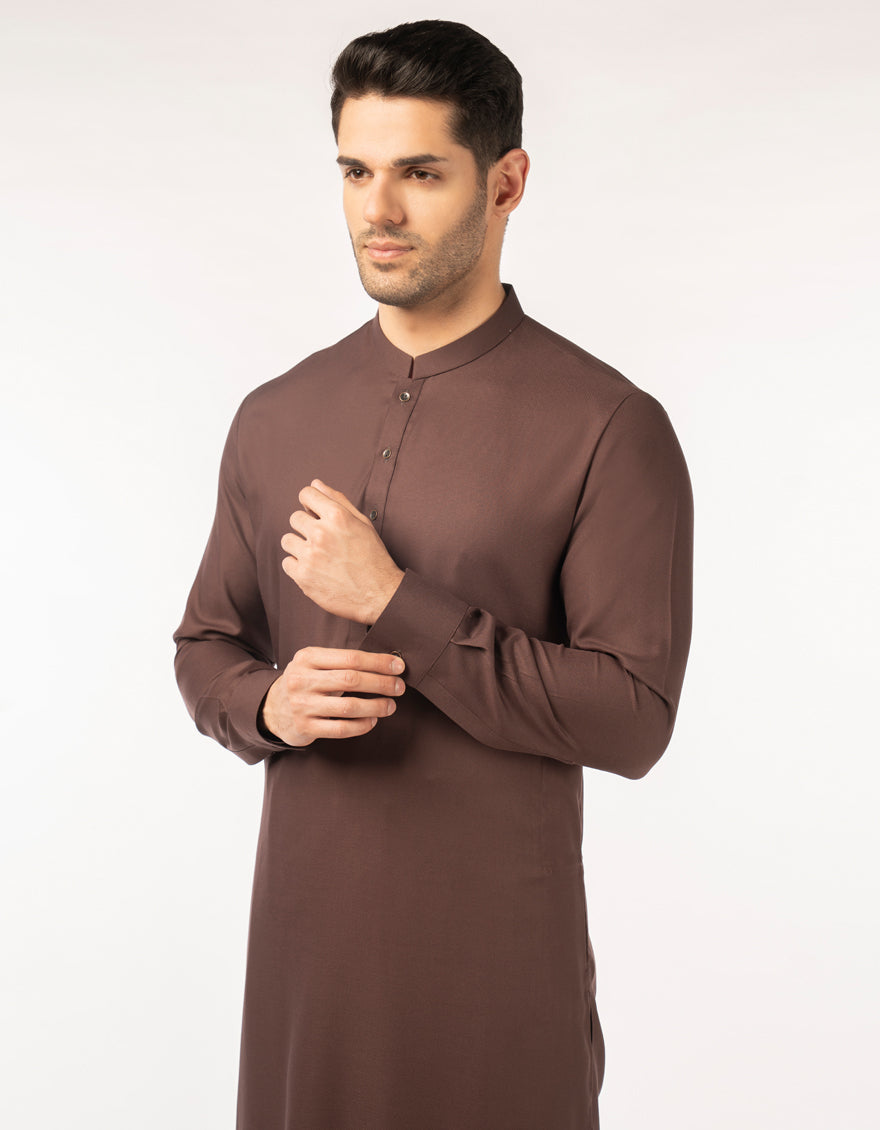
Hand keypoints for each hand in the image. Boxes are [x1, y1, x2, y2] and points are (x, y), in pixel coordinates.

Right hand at [261, 647, 405, 745]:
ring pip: (348, 707)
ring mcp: (302, 705)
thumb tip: (386, 662)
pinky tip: (372, 721)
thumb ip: (341, 661)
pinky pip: (340, 729)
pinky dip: (361, 725)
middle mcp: (302, 680)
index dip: (378, 662)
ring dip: (375, 706)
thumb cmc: (305, 682)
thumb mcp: (313, 663)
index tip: (398, 666)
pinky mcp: (304, 728)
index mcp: (307, 657)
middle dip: (381, 683)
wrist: (271, 708)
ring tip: (390, 705)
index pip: (350, 658)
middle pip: (351, 680)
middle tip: (399, 687)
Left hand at [281, 480, 403, 624]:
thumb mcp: (362, 523)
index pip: (306, 494)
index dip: (309, 502)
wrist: (379, 595)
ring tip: (317, 556)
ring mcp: (310, 556)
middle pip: (294, 518)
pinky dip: (297, 567)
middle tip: (322, 541)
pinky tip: (314, 570)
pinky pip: (286, 563)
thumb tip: (315, 483)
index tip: (313, 512)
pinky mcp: (303, 577)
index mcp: (337, 516)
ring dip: (299, 546)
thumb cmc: (373, 557)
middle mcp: (321, 533)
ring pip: (287, 540)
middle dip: (305, 526)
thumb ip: (338, 501)